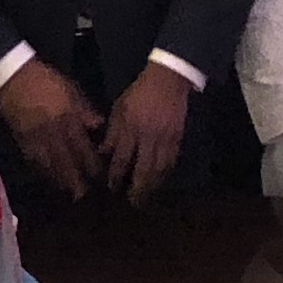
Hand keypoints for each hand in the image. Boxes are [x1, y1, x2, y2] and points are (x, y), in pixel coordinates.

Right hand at [0, 59, 103, 197]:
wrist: (13, 78)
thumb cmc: (46, 81)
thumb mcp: (71, 90)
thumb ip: (86, 110)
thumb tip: (99, 126)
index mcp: (67, 120)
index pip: (83, 149)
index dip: (92, 165)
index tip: (100, 177)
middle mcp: (53, 134)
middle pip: (67, 163)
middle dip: (76, 181)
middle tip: (84, 196)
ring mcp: (36, 140)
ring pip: (50, 166)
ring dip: (60, 182)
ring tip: (69, 194)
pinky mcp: (22, 141)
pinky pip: (34, 161)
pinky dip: (43, 173)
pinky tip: (50, 179)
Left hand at [103, 61, 195, 196]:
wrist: (168, 80)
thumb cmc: (139, 93)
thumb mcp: (119, 109)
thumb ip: (113, 133)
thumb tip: (104, 153)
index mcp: (131, 128)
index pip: (122, 158)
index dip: (116, 176)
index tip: (112, 188)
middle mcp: (148, 137)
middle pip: (143, 169)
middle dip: (137, 189)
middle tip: (133, 203)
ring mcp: (165, 139)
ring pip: (159, 169)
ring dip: (152, 186)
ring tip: (147, 197)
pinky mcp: (178, 138)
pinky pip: (171, 162)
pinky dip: (165, 174)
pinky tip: (160, 181)